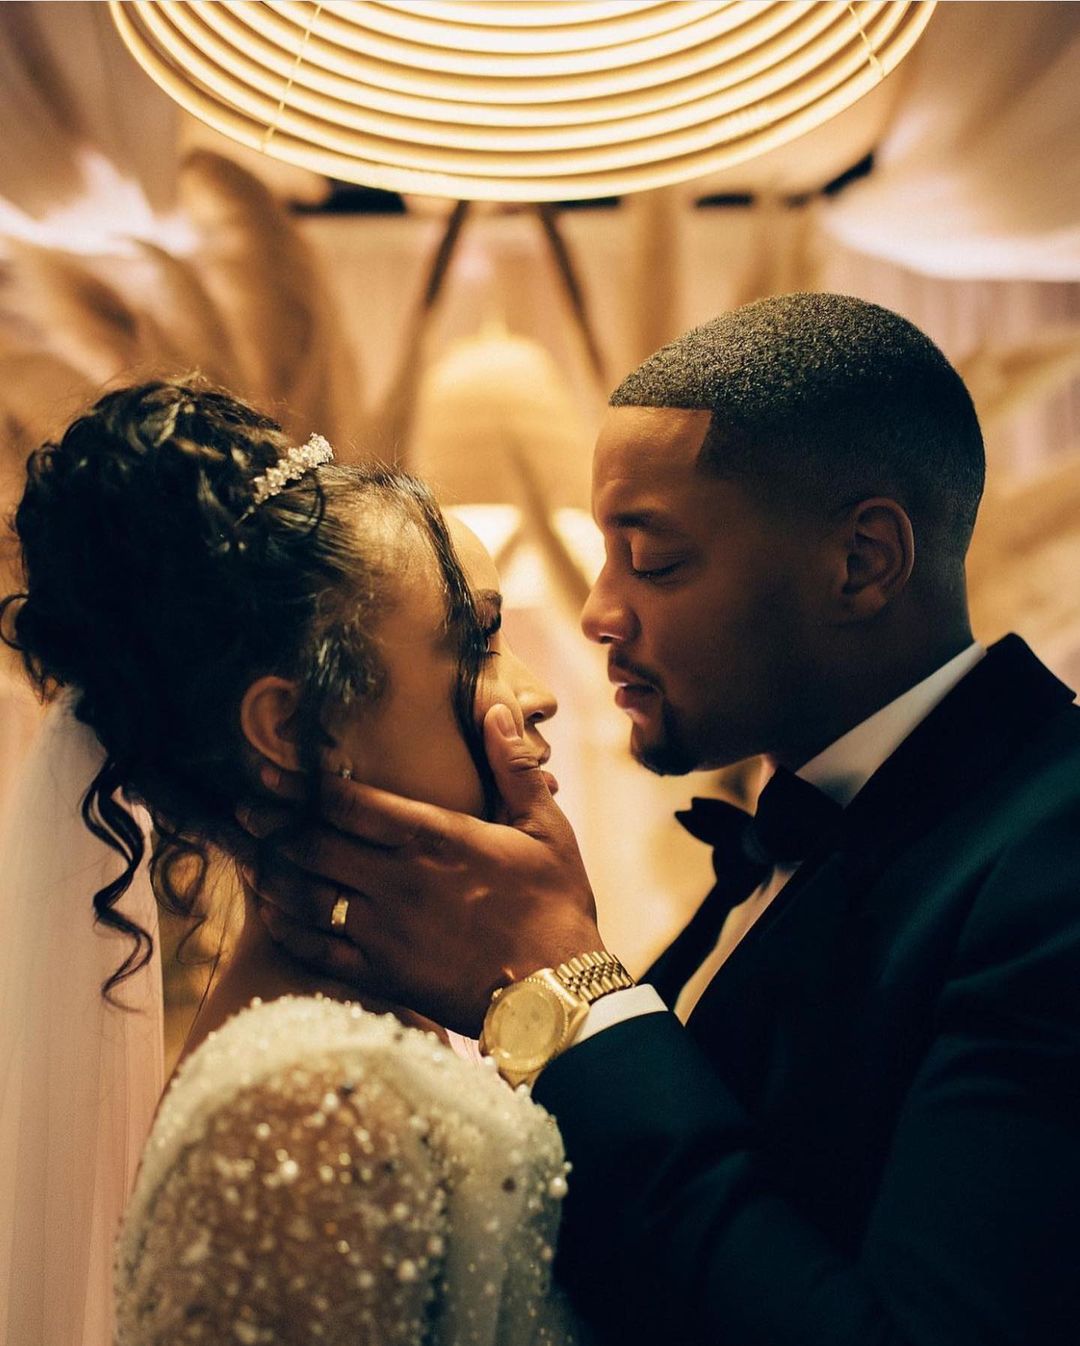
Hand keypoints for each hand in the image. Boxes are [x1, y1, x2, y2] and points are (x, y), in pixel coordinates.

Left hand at [237, 704, 602, 1034]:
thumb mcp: (546, 828)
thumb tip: (497, 711)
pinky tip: (270, 914)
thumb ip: (513, 768)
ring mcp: (384, 931)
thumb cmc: (556, 905)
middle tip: (244, 809)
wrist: (558, 992)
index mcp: (434, 837)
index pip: (349, 803)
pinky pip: (316, 950)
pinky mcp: (382, 975)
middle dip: (271, 824)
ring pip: (305, 897)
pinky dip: (286, 929)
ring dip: (269, 873)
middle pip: (313, 845)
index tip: (270, 771)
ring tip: (245, 856)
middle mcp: (397, 880)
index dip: (301, 785)